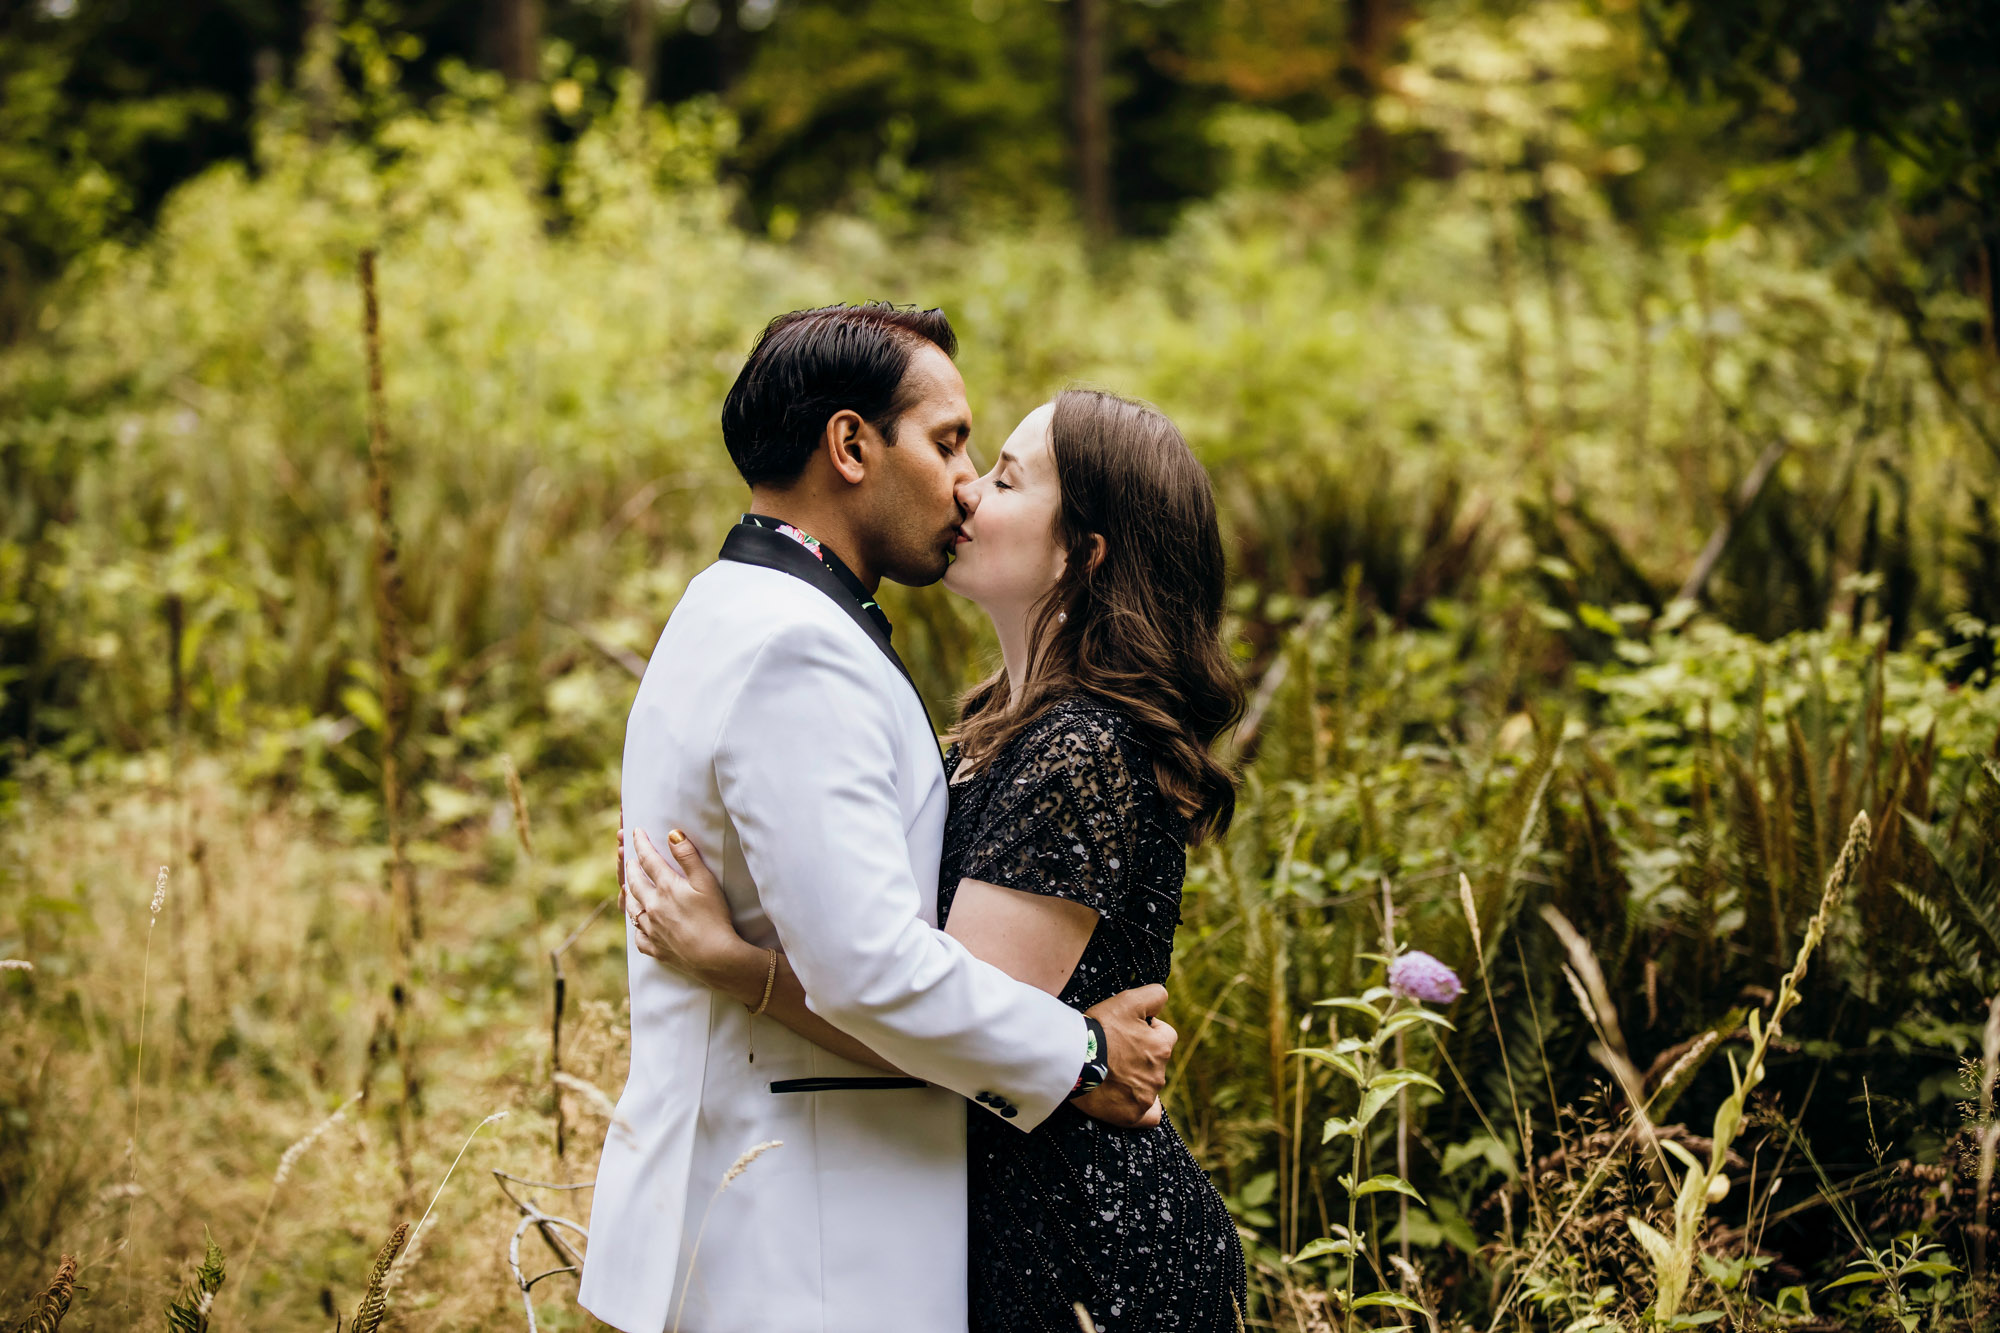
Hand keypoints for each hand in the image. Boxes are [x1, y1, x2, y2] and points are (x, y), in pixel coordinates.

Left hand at [622, 824, 753, 985]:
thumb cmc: (714, 917)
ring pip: (631, 908)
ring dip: (628, 894)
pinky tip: (639, 924)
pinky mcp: (654, 948)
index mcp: (665, 887)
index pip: (648, 860)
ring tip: (628, 888)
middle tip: (628, 859)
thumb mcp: (706, 882)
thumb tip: (672, 834)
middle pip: (635, 882)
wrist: (714, 957)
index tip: (635, 832)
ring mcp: (651, 929)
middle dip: (631, 868)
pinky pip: (638, 936)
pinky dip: (636, 927)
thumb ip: (688, 856)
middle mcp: (652, 906)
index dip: (641, 843)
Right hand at [1074, 984, 1175, 1128]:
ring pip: (1149, 1084)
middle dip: (1140, 1054)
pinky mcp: (1131, 1115)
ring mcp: (1145, 1097)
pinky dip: (1143, 1108)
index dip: (1147, 1029)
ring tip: (1109, 1072)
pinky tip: (1131, 1100)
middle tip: (1113, 1051)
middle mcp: (1158, 1074)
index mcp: (1161, 1047)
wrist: (1072, 1060)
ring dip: (1135, 1077)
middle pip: (1155, 1060)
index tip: (1125, 1030)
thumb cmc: (1099, 1029)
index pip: (1166, 1034)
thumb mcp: (1127, 1000)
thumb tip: (1164, 998)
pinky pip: (1149, 1115)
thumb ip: (1154, 995)